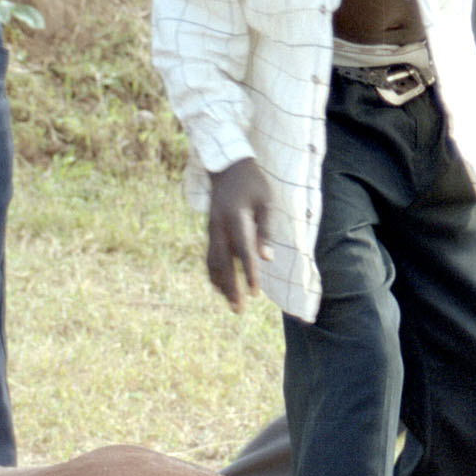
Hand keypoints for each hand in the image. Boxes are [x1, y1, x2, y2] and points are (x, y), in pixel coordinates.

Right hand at [205, 158, 271, 311]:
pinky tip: (220, 288)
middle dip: (231, 288)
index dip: (248, 273)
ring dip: (221, 285)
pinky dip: (213, 273)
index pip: (243, 250)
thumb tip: (266, 258)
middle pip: (222, 262)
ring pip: (212, 262)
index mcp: (235, 217)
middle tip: (238, 310)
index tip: (254, 293)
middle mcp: (219, 225)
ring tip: (231, 305)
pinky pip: (209, 256)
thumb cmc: (253, 183)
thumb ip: (266, 230)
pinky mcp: (210, 231)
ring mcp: (211, 229)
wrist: (226, 166)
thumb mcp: (266, 201)